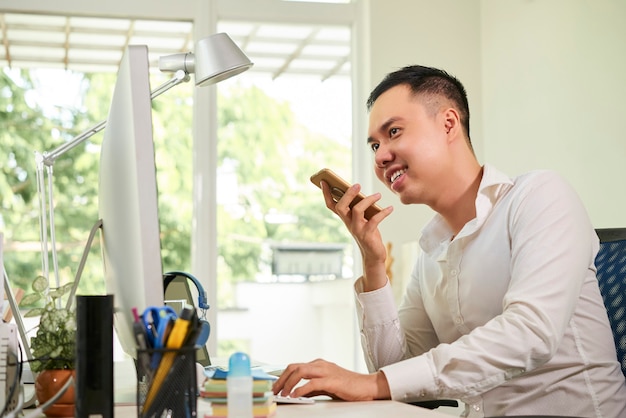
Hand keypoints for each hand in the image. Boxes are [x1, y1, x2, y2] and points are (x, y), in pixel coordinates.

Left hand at [272, 358, 390, 400]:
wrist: (367, 386)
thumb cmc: (348, 386)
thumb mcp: (326, 386)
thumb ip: (311, 387)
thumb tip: (296, 392)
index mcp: (318, 364)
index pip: (295, 366)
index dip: (282, 376)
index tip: (275, 386)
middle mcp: (320, 365)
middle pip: (294, 367)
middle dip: (281, 378)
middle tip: (275, 390)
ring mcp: (326, 371)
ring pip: (300, 371)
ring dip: (288, 382)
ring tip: (283, 393)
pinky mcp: (332, 380)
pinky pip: (312, 383)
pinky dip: (301, 389)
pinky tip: (296, 395)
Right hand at [320, 181, 392, 290]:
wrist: (373, 255)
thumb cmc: (368, 234)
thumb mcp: (362, 219)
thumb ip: (360, 207)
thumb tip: (362, 192)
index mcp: (345, 219)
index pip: (331, 205)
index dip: (326, 194)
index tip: (324, 181)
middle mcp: (348, 224)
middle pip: (340, 207)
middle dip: (347, 194)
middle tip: (357, 185)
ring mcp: (357, 230)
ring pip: (357, 211)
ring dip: (368, 200)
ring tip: (378, 195)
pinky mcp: (367, 235)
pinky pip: (375, 220)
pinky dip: (383, 213)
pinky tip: (390, 208)